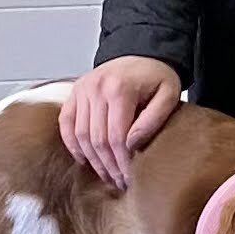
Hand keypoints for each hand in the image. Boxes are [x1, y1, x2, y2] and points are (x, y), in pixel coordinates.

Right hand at [60, 57, 181, 189]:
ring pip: (81, 135)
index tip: (130, 177)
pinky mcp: (75, 92)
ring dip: (92, 160)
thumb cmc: (156, 76)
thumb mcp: (168, 95)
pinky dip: (72, 144)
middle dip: (108, 166)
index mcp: (120, 88)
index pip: (117, 137)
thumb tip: (132, 144)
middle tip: (119, 181)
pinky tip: (85, 159)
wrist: (142, 52)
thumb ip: (154, 119)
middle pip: (97, 139)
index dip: (122, 162)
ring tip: (107, 175)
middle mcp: (96, 87)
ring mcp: (82, 89)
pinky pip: (66, 123)